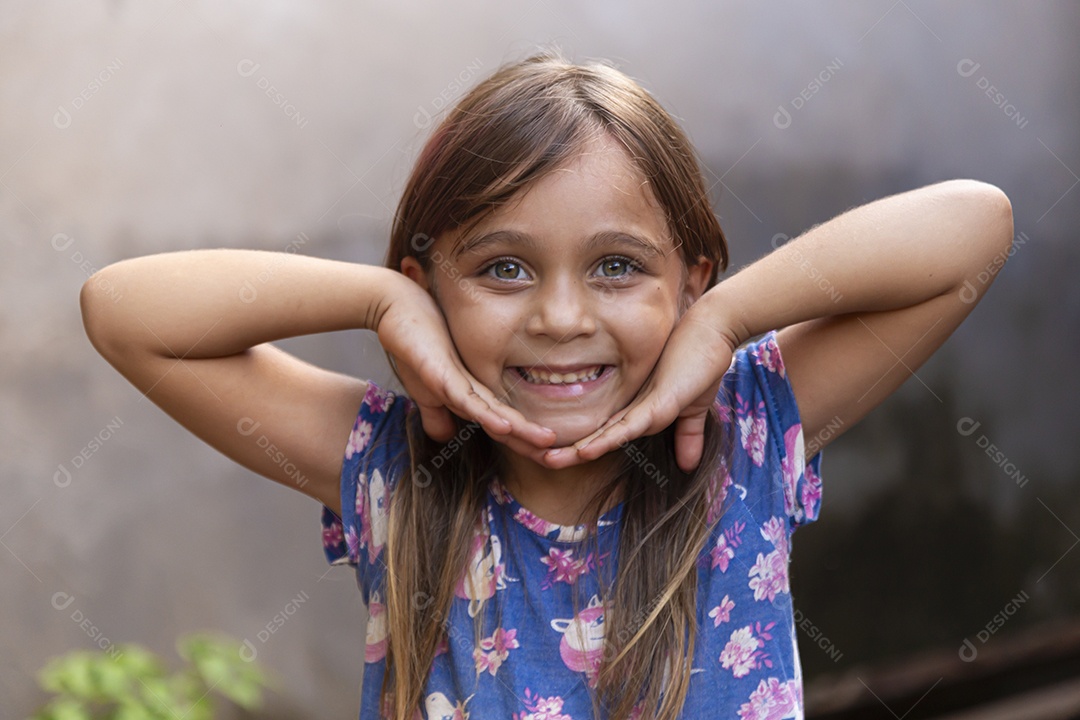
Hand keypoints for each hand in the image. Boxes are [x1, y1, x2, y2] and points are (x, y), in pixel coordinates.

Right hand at [375, 275, 556, 450]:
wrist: (396, 306)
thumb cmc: (414, 345)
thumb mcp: (425, 390)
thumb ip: (436, 414)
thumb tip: (444, 437)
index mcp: (472, 394)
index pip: (505, 425)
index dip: (525, 444)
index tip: (550, 459)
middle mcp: (473, 387)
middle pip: (508, 421)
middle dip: (532, 442)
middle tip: (562, 457)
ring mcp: (459, 379)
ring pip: (496, 410)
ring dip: (521, 429)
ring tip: (547, 442)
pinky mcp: (441, 373)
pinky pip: (467, 398)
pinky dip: (486, 414)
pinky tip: (506, 425)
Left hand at [542, 294, 738, 472]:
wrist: (716, 329)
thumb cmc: (702, 362)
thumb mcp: (694, 408)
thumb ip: (688, 435)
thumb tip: (688, 464)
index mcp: (639, 411)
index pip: (605, 437)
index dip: (582, 450)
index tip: (557, 461)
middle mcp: (635, 407)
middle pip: (597, 436)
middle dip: (569, 452)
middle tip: (540, 461)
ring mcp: (643, 405)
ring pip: (604, 435)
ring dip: (576, 450)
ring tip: (548, 460)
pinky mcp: (657, 402)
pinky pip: (626, 427)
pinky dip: (605, 440)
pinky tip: (584, 451)